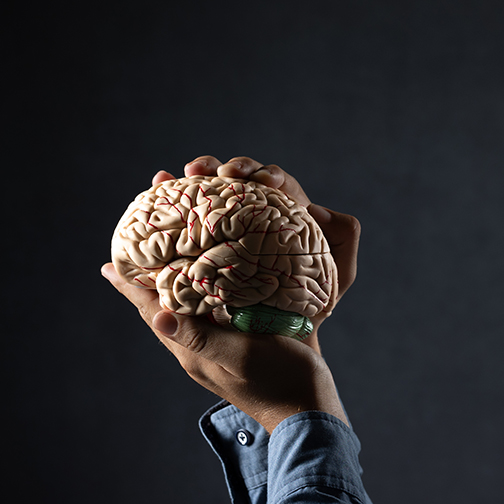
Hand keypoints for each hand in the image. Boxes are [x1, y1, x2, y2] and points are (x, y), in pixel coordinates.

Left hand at [103, 262, 348, 431]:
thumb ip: (201, 338)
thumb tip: (159, 317)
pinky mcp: (239, 350)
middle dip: (145, 284)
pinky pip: (209, 318)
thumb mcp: (242, 354)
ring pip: (185, 315)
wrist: (310, 411)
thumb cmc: (281, 381)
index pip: (153, 313)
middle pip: (162, 312)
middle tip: (133, 254)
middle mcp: (199, 352)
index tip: (109, 264)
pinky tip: (211, 283)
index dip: (131, 288)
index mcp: (193, 353)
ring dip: (172, 289)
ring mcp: (218, 353)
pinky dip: (201, 296)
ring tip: (165, 264)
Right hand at [156, 155, 360, 333]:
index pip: (277, 183)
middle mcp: (255, 213)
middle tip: (221, 172)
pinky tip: (159, 181)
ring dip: (199, 174)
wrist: (282, 334)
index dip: (269, 175)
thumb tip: (317, 209)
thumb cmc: (312, 302)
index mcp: (286, 214)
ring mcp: (226, 223)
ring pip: (212, 188)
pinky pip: (187, 211)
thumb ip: (343, 238)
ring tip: (187, 172)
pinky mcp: (202, 238)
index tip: (265, 181)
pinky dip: (172, 191)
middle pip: (241, 177)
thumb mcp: (337, 274)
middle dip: (230, 168)